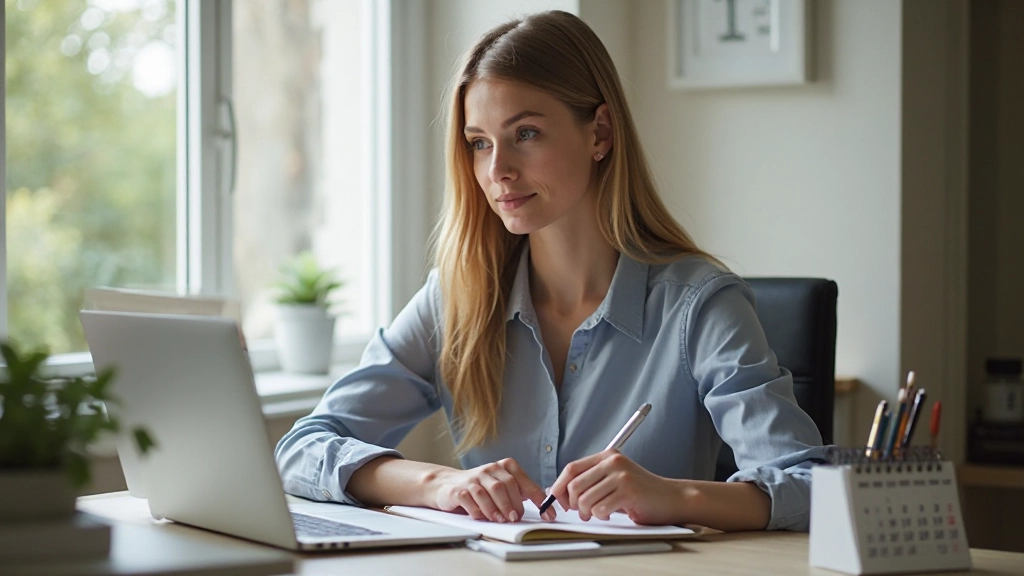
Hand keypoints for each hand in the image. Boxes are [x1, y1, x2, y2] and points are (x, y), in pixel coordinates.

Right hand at [429, 458, 554, 522]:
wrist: (446, 484)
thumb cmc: (479, 488)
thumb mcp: (500, 485)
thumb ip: (518, 492)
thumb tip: (542, 508)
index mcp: (504, 466)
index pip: (524, 481)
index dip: (537, 498)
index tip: (548, 513)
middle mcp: (489, 469)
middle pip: (506, 485)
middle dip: (513, 504)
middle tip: (516, 518)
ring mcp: (473, 478)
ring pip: (489, 492)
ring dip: (498, 509)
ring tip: (502, 520)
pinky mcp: (459, 489)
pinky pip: (471, 500)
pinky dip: (480, 511)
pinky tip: (483, 517)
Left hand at [548, 450, 681, 524]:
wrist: (671, 497)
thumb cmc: (640, 492)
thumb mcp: (613, 478)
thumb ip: (591, 480)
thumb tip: (559, 492)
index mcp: (607, 456)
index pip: (572, 468)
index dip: (560, 486)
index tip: (558, 499)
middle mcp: (613, 462)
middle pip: (575, 485)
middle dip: (573, 504)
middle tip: (582, 512)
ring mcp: (621, 476)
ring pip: (586, 499)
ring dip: (588, 513)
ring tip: (599, 513)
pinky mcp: (628, 491)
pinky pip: (600, 509)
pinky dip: (601, 516)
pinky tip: (611, 513)